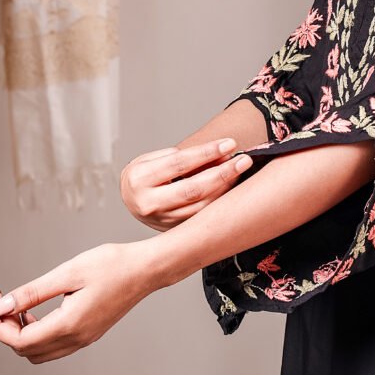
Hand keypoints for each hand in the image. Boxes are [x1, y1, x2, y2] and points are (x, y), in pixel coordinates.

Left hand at [0, 242, 151, 363]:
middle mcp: (76, 338)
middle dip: (3, 326)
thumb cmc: (112, 265)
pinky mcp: (88, 333)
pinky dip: (34, 330)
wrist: (147, 269)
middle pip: (25, 349)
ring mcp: (83, 338)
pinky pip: (52, 343)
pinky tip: (32, 309)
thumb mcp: (69, 272)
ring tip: (11, 303)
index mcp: (70, 325)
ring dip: (18, 331)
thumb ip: (34, 292)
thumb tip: (2, 306)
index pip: (19, 339)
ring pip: (37, 351)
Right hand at [120, 138, 252, 231]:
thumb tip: (219, 154)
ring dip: (225, 186)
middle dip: (222, 173)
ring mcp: (162, 221)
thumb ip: (182, 156)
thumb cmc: (144, 175)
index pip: (179, 164)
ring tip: (240, 169)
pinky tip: (230, 186)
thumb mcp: (152, 159)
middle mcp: (149, 204)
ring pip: (201, 205)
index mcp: (139, 180)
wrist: (131, 200)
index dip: (206, 153)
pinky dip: (219, 199)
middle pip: (193, 189)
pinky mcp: (174, 230)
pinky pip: (202, 215)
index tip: (229, 144)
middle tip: (243, 160)